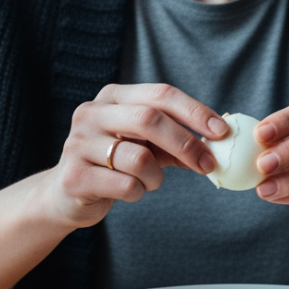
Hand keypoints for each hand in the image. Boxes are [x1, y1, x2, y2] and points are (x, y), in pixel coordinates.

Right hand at [42, 84, 227, 229]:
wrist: (66, 195)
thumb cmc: (115, 165)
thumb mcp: (146, 145)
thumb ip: (177, 140)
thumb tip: (220, 142)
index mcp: (112, 97)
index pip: (160, 94)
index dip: (194, 111)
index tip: (222, 131)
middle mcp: (91, 113)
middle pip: (150, 119)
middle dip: (186, 143)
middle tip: (209, 163)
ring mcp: (78, 143)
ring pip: (140, 158)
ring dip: (157, 177)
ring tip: (150, 181)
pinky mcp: (74, 176)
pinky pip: (125, 185)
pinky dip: (139, 192)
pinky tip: (130, 191)